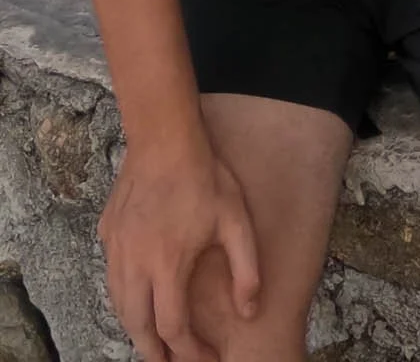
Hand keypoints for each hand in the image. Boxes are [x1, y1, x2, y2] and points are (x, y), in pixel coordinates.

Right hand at [98, 138, 260, 361]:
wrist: (164, 142)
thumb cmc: (205, 179)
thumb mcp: (237, 222)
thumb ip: (245, 269)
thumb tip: (249, 310)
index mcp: (167, 266)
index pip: (173, 328)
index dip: (188, 351)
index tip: (205, 359)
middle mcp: (134, 266)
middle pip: (138, 327)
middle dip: (154, 353)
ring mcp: (116, 252)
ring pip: (120, 307)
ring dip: (136, 330)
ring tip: (154, 343)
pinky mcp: (107, 237)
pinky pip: (111, 282)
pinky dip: (124, 302)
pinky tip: (139, 302)